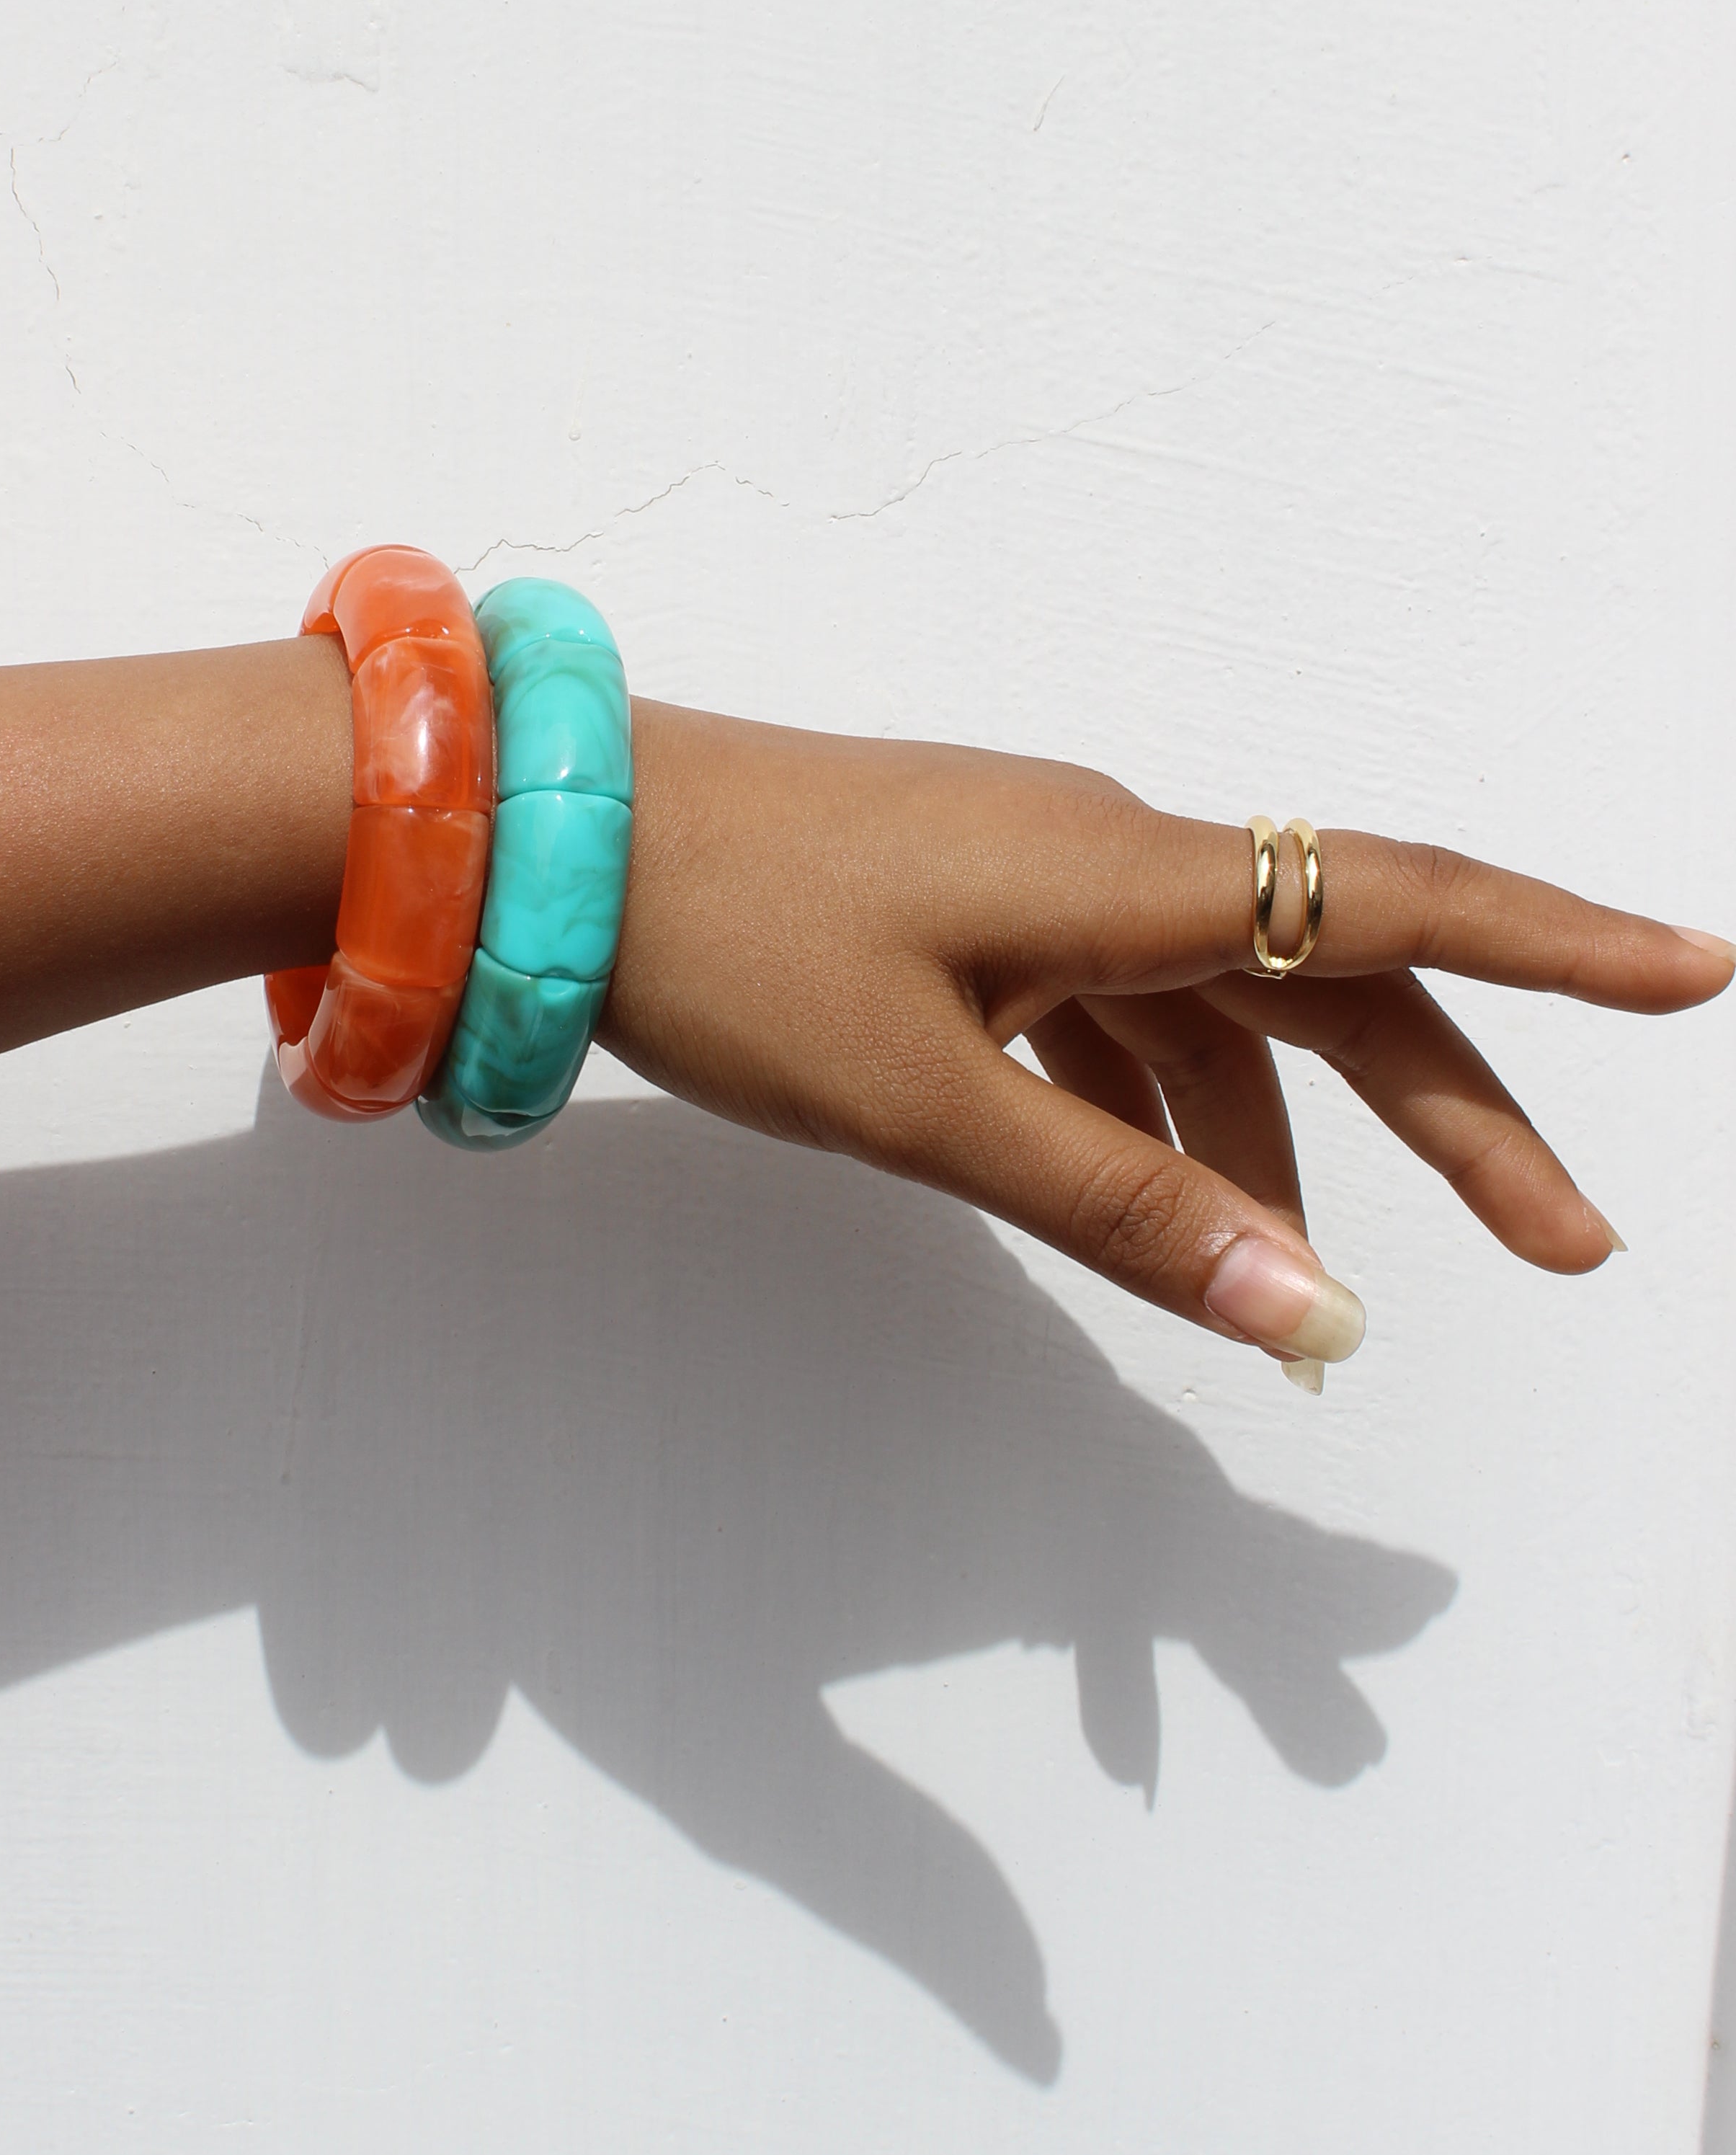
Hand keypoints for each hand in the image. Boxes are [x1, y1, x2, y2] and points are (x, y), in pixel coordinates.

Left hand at [599, 705, 1733, 1376]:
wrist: (535, 841)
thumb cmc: (719, 942)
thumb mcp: (927, 1104)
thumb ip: (1123, 1208)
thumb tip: (1317, 1313)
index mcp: (1121, 875)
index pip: (1394, 903)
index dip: (1561, 948)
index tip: (1704, 975)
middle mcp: (1105, 857)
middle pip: (1337, 978)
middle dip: (1461, 1115)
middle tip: (1574, 1250)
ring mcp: (1031, 881)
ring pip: (1225, 1012)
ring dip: (1301, 1144)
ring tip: (1341, 1295)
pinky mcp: (962, 914)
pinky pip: (1117, 1017)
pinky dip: (1169, 1117)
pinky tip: (1186, 1205)